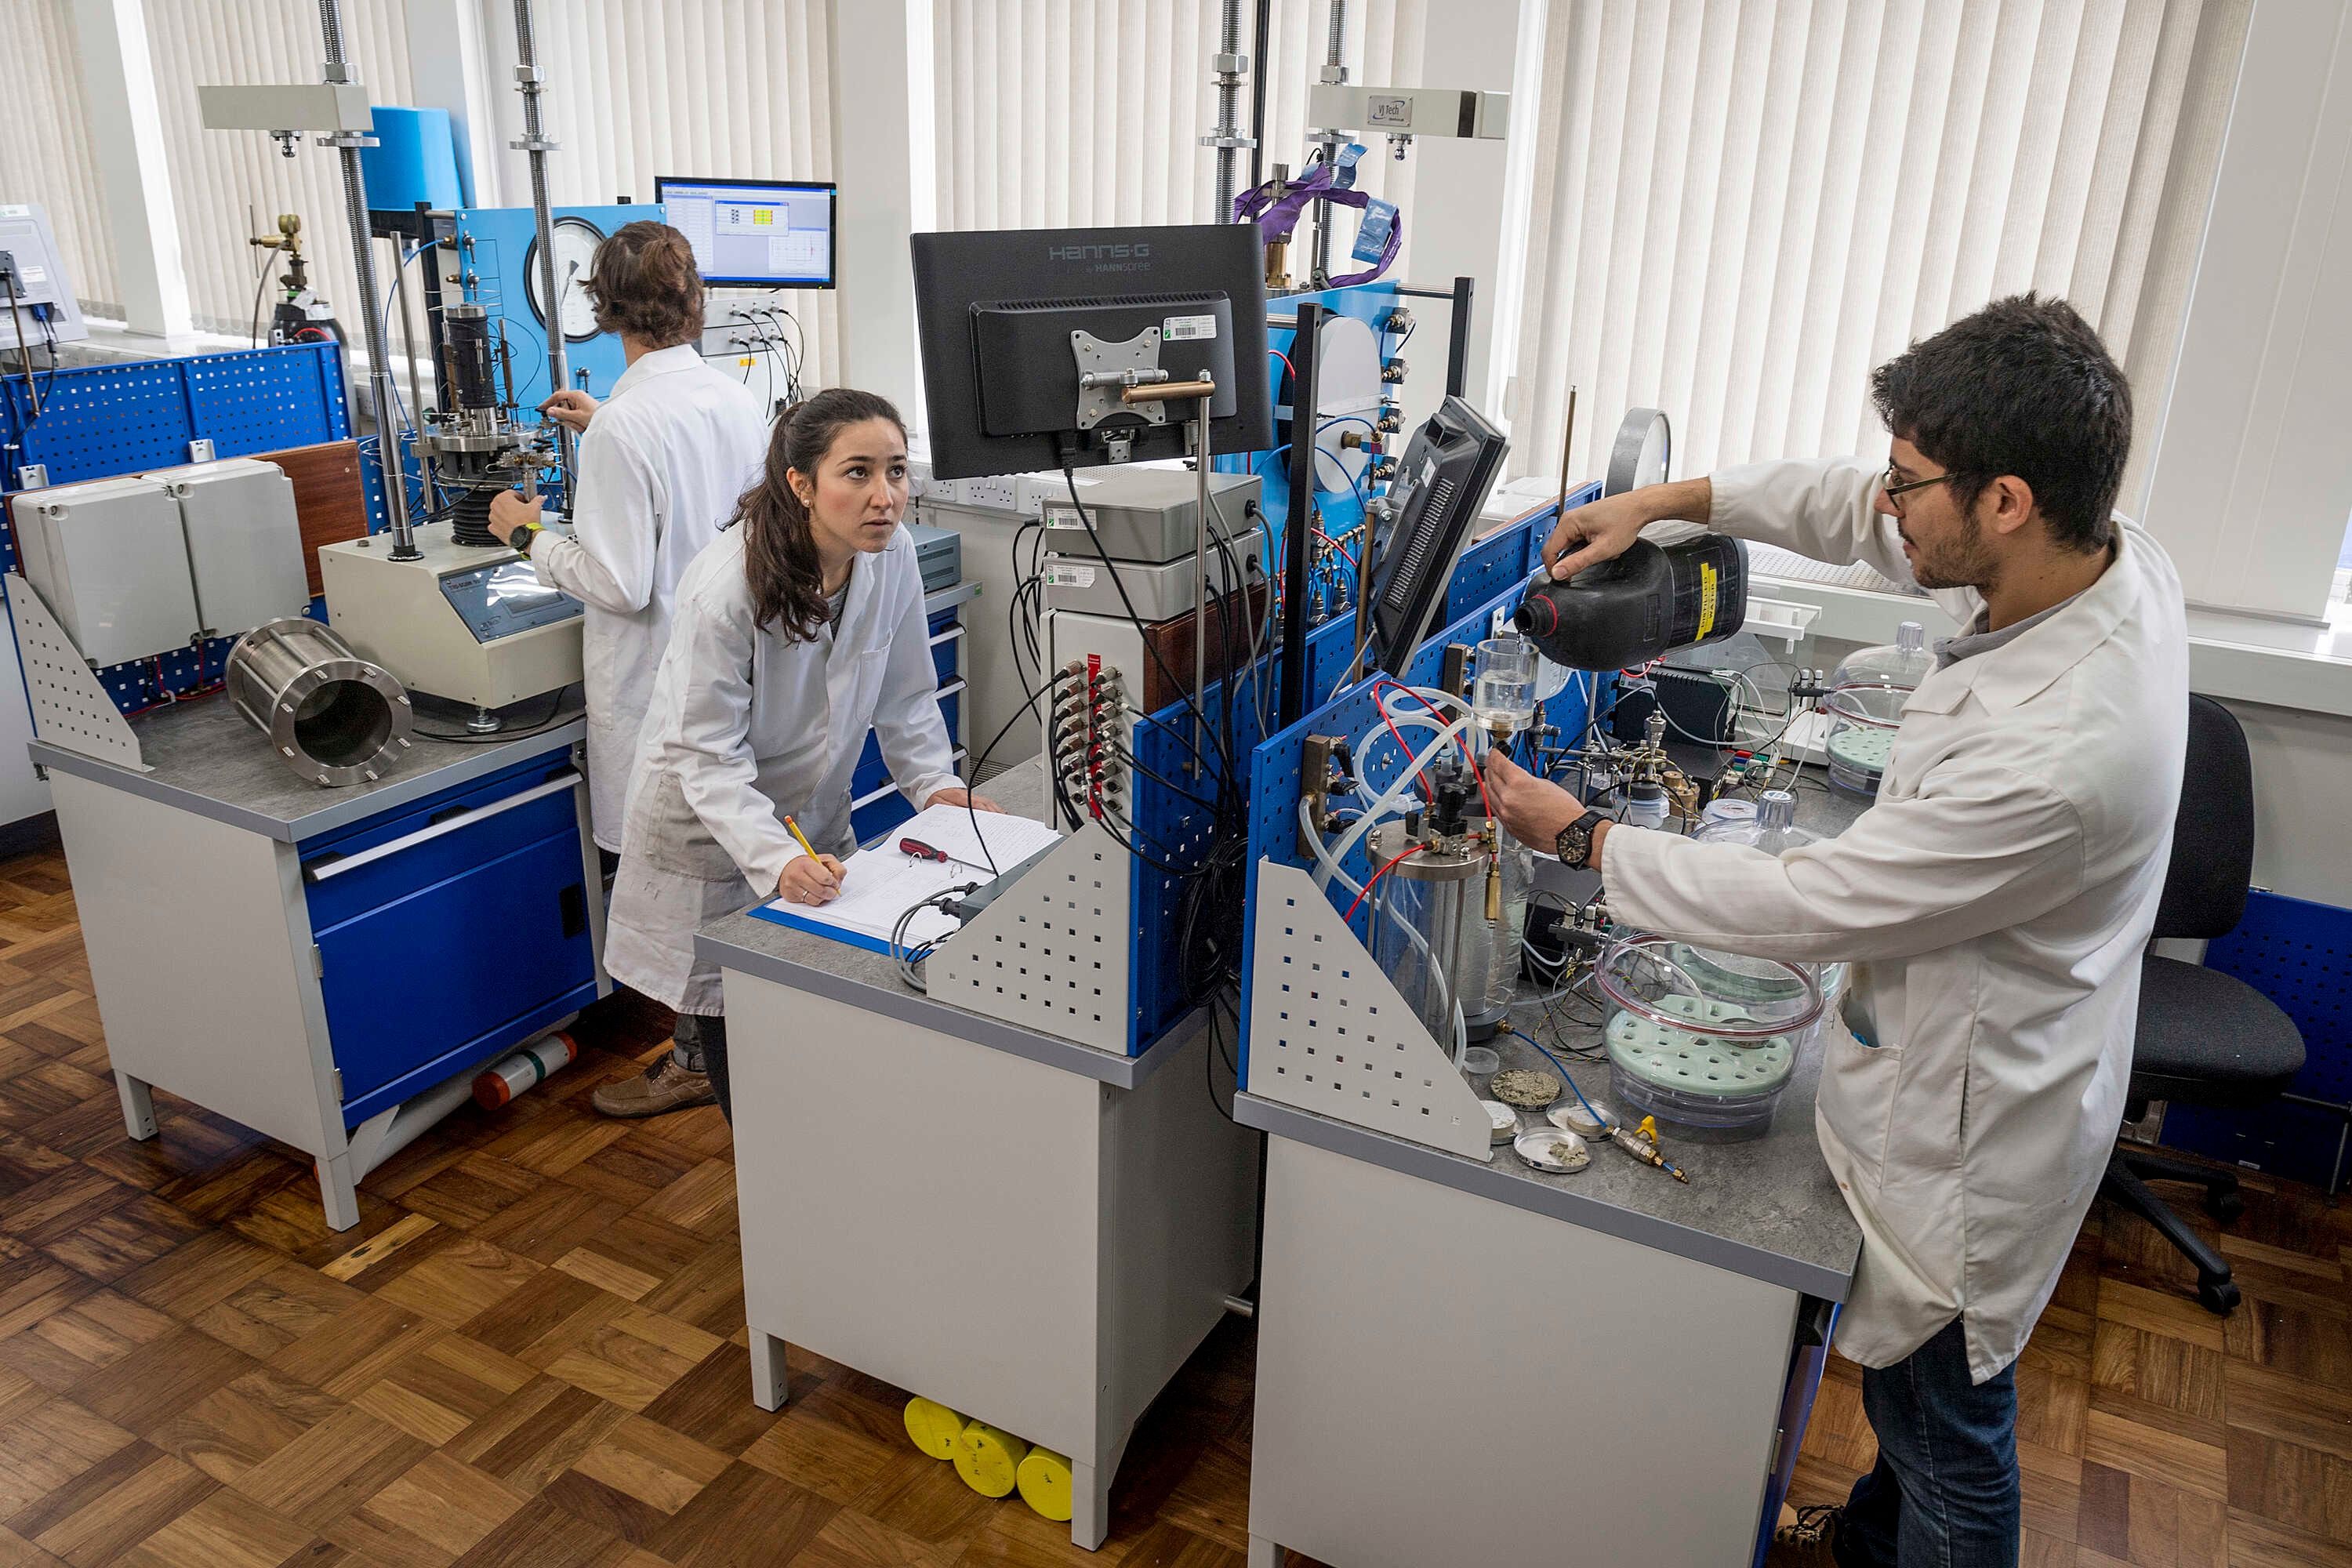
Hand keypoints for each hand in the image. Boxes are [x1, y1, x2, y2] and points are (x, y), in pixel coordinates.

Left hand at [488, 489, 545, 549]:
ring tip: (517, 519)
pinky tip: (511, 525)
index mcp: (503, 498)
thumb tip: (539, 498)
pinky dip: (502, 524)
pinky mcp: (493, 528)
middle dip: (512, 505)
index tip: (524, 501)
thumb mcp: (535, 507)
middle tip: (521, 510)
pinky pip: (496, 524)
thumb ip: (537, 500)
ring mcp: (493, 518)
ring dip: (506, 514)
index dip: (519, 497)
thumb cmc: (527, 522)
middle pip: (503, 502)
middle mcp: (495, 507)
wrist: (526, 538)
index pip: (511, 493)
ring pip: (499, 513)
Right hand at [539, 388, 599, 431]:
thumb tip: (550, 411)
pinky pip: (573, 417)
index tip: (542, 408)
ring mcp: (580, 404)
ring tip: (580, 425)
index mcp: (576, 395)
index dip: (548, 402)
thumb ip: (562, 414)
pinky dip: (576, 423)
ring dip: (572, 422)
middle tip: (571, 422)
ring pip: (567, 413)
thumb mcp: (577, 417)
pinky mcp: (582, 410)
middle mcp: (578, 397)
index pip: (557, 395)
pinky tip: (582, 425)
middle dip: (565, 417)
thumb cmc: (597, 416)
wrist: (608, 423)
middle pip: (562, 406)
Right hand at [777, 853, 845, 904]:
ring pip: (815, 900)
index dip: (834, 883)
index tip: (835, 884)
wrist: (787, 867)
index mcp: (806, 864)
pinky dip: (814, 900)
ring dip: (823, 898)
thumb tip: (838, 881)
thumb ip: (836, 867)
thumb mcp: (824, 859)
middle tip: (832, 891)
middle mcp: (796, 875)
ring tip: (824, 893)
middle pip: (821, 891)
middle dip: (831, 893)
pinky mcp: (790, 896)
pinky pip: (807, 903)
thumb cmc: (807, 864)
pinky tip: (814, 894)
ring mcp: (792, 887)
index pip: (825, 879)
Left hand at [925, 787, 1003, 813]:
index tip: (989, 818)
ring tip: (1003, 819)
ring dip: (996, 810)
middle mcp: (968, 795)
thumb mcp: (937, 803)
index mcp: (959, 796)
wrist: (933, 786)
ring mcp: (972, 795)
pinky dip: (994, 807)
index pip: (974, 804)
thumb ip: (948, 809)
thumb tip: (960, 814)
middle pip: (984, 803)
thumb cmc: (935, 796)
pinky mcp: (973, 797)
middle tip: (1000, 821)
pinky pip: (986, 801)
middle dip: (993, 812)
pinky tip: (998, 812)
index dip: (983, 811)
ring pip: (987, 802)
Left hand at [1483, 753, 1588, 856]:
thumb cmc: (1564, 811)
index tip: (1495, 752)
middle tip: (1492, 762)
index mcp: (1518, 784)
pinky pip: (1495, 809)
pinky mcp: (1508, 826)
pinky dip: (1495, 800)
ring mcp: (1506, 814)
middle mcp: (1508, 799)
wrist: (1569, 834)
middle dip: (1491, 767)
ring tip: (1491, 777)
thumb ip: (1524, 779)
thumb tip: (1514, 778)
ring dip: (1489, 783)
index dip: (1495, 755)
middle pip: (1491, 777)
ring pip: (1489, 794)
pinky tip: (1497, 796)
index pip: (1498, 763)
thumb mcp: (1544, 783)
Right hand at [1539, 488, 1654, 581]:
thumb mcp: (1602, 549)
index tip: (1563, 578)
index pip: (1548, 551)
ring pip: (1569, 546)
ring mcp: (1576, 520)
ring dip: (1583, 554)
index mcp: (1569, 523)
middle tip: (1589, 563)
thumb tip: (1558, 572)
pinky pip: (1577, 541)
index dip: (1554, 568)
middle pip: (1557, 549)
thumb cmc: (1625, 520)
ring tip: (1601, 550)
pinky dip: (1589, 547)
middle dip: (1573, 560)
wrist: (1639, 507)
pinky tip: (1602, 544)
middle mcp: (1569, 519)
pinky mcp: (1583, 522)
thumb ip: (1577, 562)